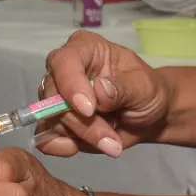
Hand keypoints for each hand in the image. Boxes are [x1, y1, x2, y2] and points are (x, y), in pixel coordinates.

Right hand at [34, 31, 170, 158]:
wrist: (149, 117)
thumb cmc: (147, 92)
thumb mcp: (143, 87)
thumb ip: (122, 88)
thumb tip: (99, 91)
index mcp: (85, 48)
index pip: (64, 61)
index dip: (71, 85)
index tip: (89, 110)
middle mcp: (65, 69)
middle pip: (53, 95)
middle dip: (82, 122)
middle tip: (111, 138)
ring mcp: (57, 96)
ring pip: (52, 119)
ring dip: (82, 136)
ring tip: (111, 141)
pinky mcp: (56, 121)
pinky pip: (46, 137)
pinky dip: (62, 146)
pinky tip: (82, 147)